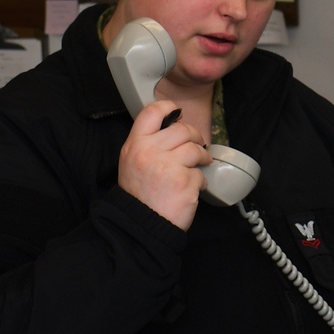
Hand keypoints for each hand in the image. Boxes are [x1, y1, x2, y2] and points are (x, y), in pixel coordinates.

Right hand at [117, 100, 211, 229]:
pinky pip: (200, 174)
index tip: (178, 113)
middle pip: (182, 130)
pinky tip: (192, 188)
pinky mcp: (185, 183)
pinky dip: (200, 181)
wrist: (140, 226)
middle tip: (197, 145)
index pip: (153, 112)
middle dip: (195, 137)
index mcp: (135, 144)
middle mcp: (150, 152)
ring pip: (195, 150)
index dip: (169, 108)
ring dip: (202, 157)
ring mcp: (168, 167)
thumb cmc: (138, 194)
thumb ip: (147, 142)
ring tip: (201, 164)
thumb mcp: (131, 161)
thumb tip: (173, 124)